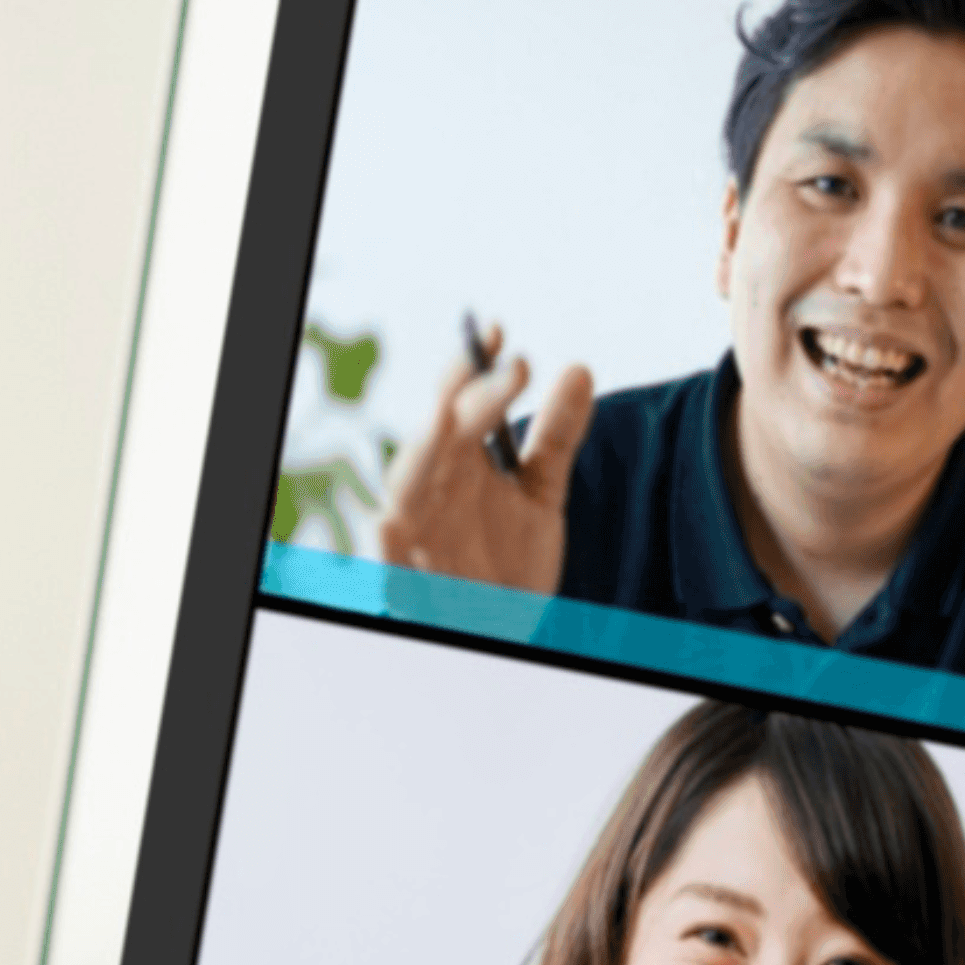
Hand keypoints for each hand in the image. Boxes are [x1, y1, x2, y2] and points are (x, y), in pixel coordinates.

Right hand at [370, 322, 593, 597]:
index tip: (501, 332)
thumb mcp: (540, 495)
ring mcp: (414, 532)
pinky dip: (384, 542)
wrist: (496, 632)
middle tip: (508, 372)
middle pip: (439, 434)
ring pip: (406, 485)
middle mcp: (432, 488)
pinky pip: (385, 560)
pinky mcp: (400, 579)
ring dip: (424, 451)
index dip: (478, 368)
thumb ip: (555, 436)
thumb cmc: (507, 562)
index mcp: (460, 460)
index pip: (464, 402)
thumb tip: (580, 368)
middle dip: (466, 400)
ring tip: (447, 416)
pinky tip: (391, 519)